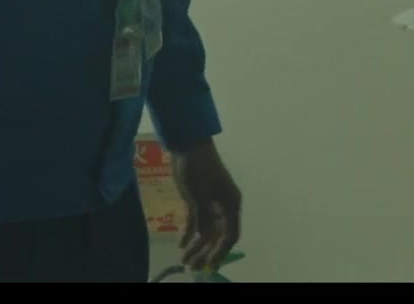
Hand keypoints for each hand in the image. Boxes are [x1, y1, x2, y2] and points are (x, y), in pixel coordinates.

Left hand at [172, 138, 242, 271]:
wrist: (188, 145)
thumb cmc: (199, 168)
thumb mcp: (200, 195)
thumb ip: (202, 219)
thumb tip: (202, 239)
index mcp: (231, 204)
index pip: (230, 235)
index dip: (221, 252)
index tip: (210, 266)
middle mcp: (224, 207)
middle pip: (217, 236)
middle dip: (206, 252)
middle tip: (193, 267)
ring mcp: (211, 204)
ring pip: (206, 231)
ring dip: (196, 246)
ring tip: (184, 261)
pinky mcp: (198, 201)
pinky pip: (196, 222)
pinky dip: (190, 233)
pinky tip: (182, 245)